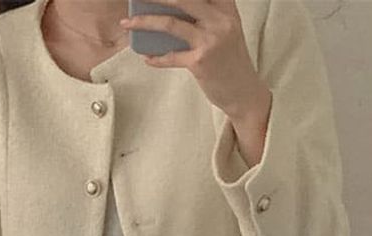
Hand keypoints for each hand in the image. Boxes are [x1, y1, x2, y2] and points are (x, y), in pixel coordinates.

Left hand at [120, 0, 271, 124]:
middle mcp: (220, 20)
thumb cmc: (229, 61)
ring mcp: (210, 40)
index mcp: (226, 8)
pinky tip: (146, 57)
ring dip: (144, 22)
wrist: (243, 92)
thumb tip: (169, 13)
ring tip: (127, 22)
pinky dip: (156, 57)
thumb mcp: (224, 30)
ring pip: (171, 24)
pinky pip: (170, 57)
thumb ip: (205, 18)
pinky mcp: (200, 62)